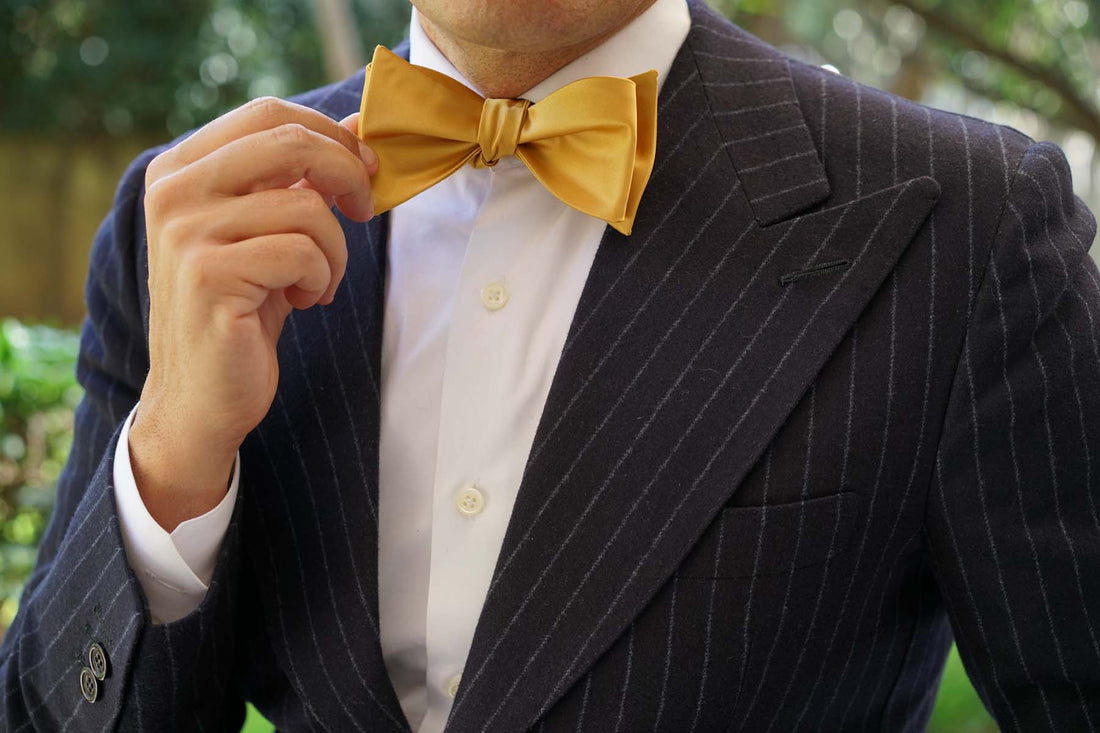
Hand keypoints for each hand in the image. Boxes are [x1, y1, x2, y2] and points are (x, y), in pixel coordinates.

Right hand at [129, 97, 372, 530]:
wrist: (202, 394)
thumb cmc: (243, 308)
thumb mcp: (268, 231)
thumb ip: (296, 177)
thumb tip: (354, 127)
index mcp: (180, 168)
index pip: (268, 114)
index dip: (329, 135)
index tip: (365, 167)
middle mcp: (173, 191)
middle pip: (289, 142)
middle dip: (347, 174)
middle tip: (364, 211)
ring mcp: (185, 232)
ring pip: (307, 207)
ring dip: (335, 251)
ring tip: (317, 282)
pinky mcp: (209, 275)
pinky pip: (303, 253)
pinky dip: (322, 279)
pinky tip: (303, 302)